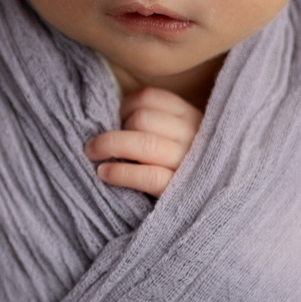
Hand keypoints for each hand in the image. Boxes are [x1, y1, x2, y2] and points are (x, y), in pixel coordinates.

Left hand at [85, 87, 202, 197]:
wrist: (207, 203)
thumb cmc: (180, 165)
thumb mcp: (176, 136)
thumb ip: (152, 122)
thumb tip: (109, 114)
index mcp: (190, 116)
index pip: (148, 97)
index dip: (123, 107)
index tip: (114, 122)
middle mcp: (193, 135)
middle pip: (142, 119)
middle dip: (115, 130)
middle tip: (98, 144)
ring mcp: (188, 162)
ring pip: (144, 144)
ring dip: (110, 146)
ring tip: (93, 155)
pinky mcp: (180, 189)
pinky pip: (147, 176)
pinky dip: (120, 173)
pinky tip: (104, 173)